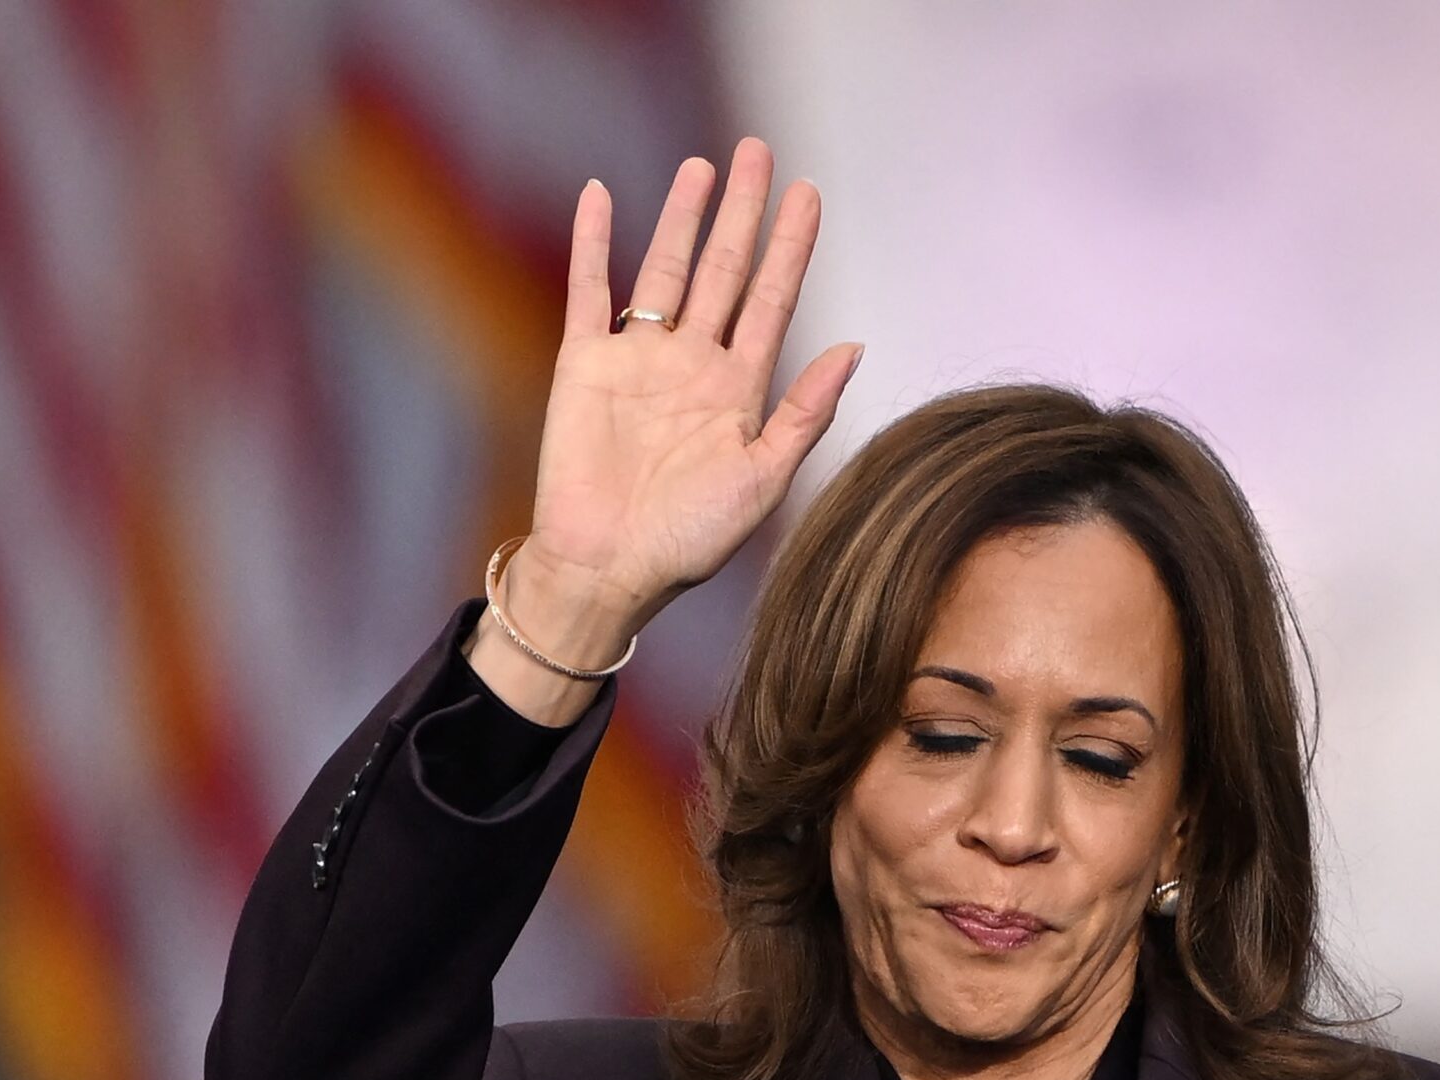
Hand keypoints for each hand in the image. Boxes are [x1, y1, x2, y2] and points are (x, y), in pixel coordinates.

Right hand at [505, 137, 861, 663]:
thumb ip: (806, 412)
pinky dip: (591, 242)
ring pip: (663, 269)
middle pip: (724, 269)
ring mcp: (638, 359)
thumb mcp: (764, 477)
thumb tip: (855, 346)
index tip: (808, 193)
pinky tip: (600, 196)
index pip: (773, 299)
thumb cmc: (689, 540)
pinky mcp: (584, 364)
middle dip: (743, 212)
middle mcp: (692, 363)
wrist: (608, 569)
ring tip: (703, 167)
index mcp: (740, 389)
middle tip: (759, 150)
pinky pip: (588, 291)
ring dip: (681, 217)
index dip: (791, 246)